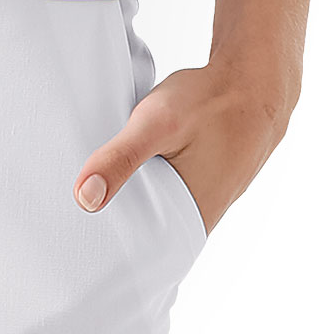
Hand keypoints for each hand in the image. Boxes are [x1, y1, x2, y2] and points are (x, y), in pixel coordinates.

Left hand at [70, 56, 297, 237]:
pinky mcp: (203, 180)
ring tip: (98, 185)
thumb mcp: (156, 123)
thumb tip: (84, 199)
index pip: (140, 251)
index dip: (109, 242)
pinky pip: (168, 189)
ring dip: (133, 195)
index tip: (78, 234)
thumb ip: (120, 158)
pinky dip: (150, 178)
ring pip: (157, 206)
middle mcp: (198, 217)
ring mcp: (203, 198)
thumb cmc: (211, 103)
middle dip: (116, 217)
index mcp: (188, 218)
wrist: (255, 82)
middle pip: (146, 229)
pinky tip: (131, 165)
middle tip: (78, 205)